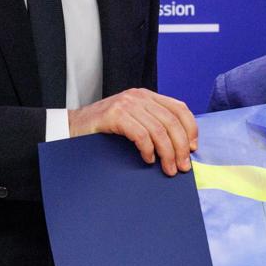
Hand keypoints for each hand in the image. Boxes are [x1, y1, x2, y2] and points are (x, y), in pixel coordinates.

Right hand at [67, 88, 197, 175]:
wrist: (73, 126)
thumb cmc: (105, 129)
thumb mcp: (133, 121)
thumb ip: (153, 125)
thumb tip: (181, 148)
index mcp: (147, 96)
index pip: (179, 108)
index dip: (190, 129)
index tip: (193, 148)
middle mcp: (139, 96)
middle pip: (171, 121)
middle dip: (181, 147)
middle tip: (182, 167)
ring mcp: (126, 104)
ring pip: (159, 130)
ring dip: (167, 153)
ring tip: (168, 169)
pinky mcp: (115, 115)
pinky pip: (140, 134)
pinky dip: (148, 150)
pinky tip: (148, 160)